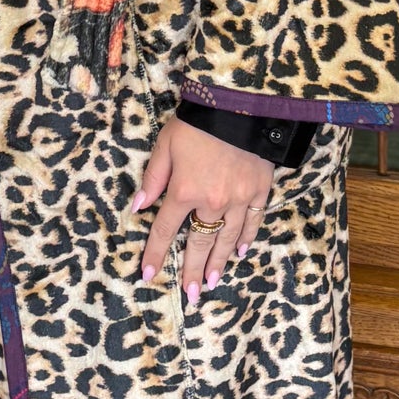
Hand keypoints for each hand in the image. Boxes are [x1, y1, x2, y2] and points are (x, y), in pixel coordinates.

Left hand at [133, 114, 274, 308]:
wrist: (241, 103)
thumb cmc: (198, 122)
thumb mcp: (165, 145)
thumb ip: (153, 179)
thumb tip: (138, 207)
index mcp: (184, 192)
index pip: (164, 231)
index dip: (154, 254)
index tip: (147, 275)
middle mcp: (212, 202)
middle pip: (198, 244)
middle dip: (191, 271)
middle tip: (190, 295)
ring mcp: (239, 199)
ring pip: (227, 239)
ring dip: (218, 262)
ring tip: (211, 282)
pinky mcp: (260, 190)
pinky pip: (253, 222)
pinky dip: (246, 239)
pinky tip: (240, 252)